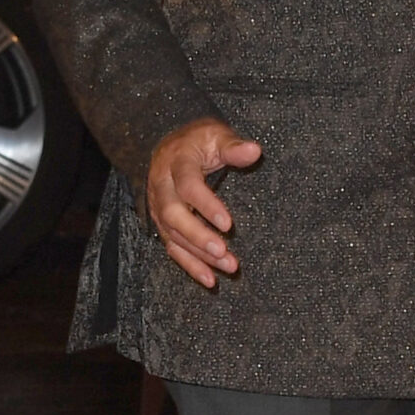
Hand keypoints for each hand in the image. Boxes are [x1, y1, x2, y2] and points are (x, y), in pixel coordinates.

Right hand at [146, 116, 263, 289]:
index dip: (206, 205)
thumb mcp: (215, 135)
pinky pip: (172, 248)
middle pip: (174, 216)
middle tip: (223, 251)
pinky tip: (210, 280)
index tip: (229, 223)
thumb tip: (255, 151)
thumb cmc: (198, 141)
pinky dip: (190, 266)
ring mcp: (159, 208)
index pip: (188, 186)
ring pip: (174, 235)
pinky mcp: (163, 224)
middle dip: (198, 236)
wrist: (167, 143)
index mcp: (177, 163)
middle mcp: (163, 187)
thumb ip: (233, 146)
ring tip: (228, 266)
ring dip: (200, 255)